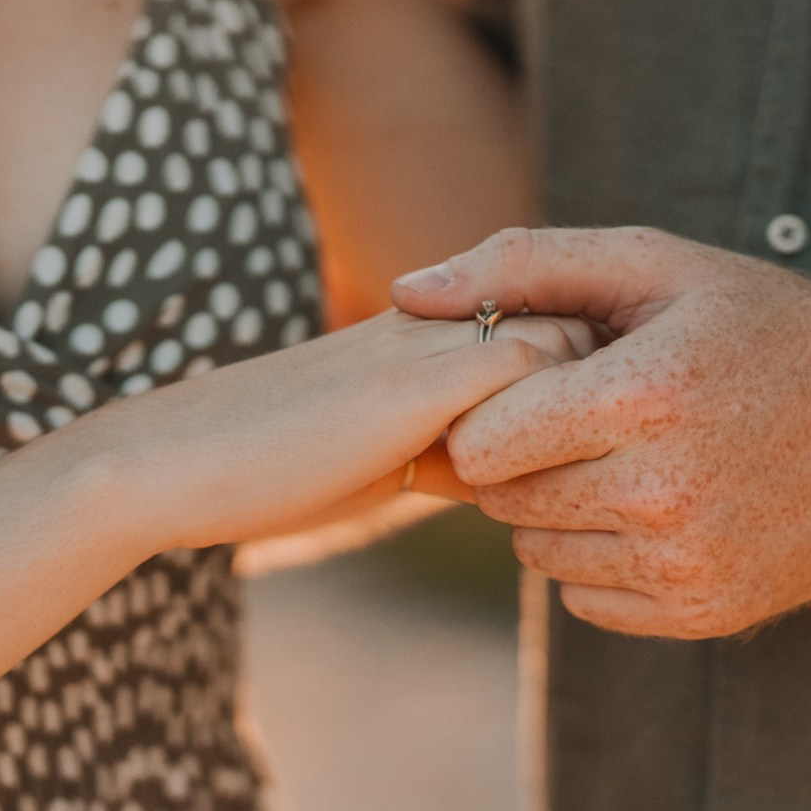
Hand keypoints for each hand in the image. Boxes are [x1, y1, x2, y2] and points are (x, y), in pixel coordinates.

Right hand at [96, 307, 590, 552]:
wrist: (174, 464)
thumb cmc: (269, 470)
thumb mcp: (386, 457)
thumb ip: (458, 453)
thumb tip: (528, 489)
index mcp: (429, 329)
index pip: (556, 317)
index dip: (601, 376)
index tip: (623, 440)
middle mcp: (437, 318)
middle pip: (580, 320)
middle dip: (620, 389)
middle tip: (636, 461)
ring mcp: (427, 344)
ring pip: (566, 340)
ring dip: (598, 413)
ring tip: (605, 483)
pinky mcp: (414, 384)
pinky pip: (529, 377)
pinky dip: (561, 430)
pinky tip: (560, 493)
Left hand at [391, 227, 810, 638]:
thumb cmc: (762, 327)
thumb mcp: (657, 265)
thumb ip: (524, 265)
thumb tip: (407, 291)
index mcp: (644, 393)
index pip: (483, 443)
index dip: (495, 414)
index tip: (536, 391)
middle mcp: (662, 489)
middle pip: (505, 501)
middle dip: (525, 461)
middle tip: (587, 425)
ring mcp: (685, 560)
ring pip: (539, 555)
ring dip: (560, 512)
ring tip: (625, 463)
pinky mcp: (702, 610)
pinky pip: (586, 601)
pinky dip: (600, 560)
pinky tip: (653, 513)